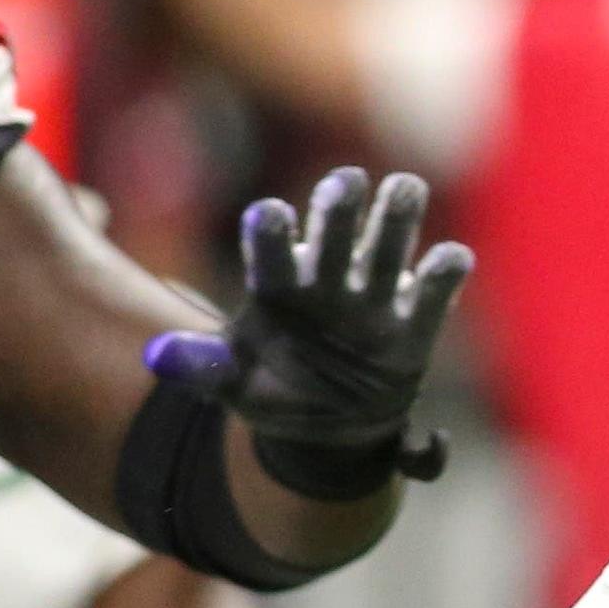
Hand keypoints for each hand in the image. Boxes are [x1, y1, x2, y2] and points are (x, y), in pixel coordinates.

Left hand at [146, 168, 472, 492]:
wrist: (327, 426)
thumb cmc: (273, 390)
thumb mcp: (231, 384)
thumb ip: (201, 366)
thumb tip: (158, 355)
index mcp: (276, 287)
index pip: (270, 250)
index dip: (270, 232)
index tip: (269, 215)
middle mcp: (326, 280)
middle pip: (333, 232)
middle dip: (338, 207)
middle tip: (346, 181)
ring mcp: (373, 299)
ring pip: (385, 248)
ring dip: (395, 219)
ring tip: (405, 188)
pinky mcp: (413, 326)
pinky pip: (431, 297)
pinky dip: (443, 274)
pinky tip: (450, 258)